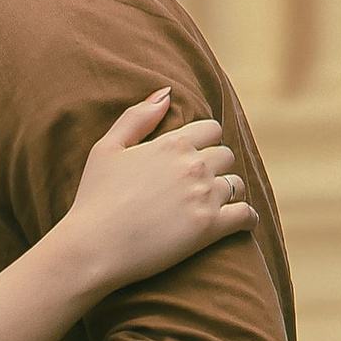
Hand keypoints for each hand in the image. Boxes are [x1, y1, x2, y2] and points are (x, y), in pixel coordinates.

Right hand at [59, 88, 252, 298]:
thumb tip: (167, 93)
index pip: (211, 129)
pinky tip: (241, 222)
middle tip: (201, 183)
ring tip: (215, 204)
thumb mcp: (106, 148)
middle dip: (217, 167)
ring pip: (236, 184)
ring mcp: (204, 196)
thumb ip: (137, 117)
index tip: (197, 155)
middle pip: (226, 156)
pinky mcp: (210, 228)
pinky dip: (247, 218)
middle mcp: (194, 165)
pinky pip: (246, 215)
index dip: (205, 141)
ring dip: (228, 192)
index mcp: (172, 143)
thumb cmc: (94, 199)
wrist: (93, 248)